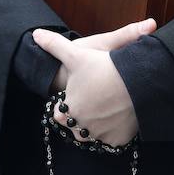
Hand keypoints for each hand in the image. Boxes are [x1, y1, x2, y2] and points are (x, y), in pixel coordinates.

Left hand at [33, 18, 155, 145]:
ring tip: (107, 108)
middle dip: (82, 117)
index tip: (76, 96)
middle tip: (94, 102)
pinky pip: (113, 140)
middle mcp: (82, 128)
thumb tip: (36, 34)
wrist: (137, 77)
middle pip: (77, 127)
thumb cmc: (103, 66)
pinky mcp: (119, 140)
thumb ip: (55, 45)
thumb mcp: (77, 53)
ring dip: (98, 125)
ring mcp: (101, 136)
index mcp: (69, 110)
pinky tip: (119, 117)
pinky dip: (115, 132)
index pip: (59, 115)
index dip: (67, 105)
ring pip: (95, 135)